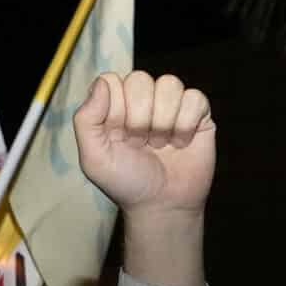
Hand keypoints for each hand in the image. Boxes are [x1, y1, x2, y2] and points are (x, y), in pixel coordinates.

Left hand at [72, 70, 214, 217]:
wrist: (162, 205)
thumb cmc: (126, 182)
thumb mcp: (93, 158)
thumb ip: (86, 119)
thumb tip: (102, 82)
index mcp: (114, 104)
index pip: (112, 81)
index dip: (114, 111)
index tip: (118, 138)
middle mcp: (142, 99)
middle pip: (140, 79)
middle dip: (138, 119)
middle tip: (140, 145)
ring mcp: (171, 104)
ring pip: (169, 84)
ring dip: (162, 122)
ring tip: (160, 145)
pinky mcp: (198, 112)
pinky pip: (195, 98)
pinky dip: (185, 125)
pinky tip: (180, 143)